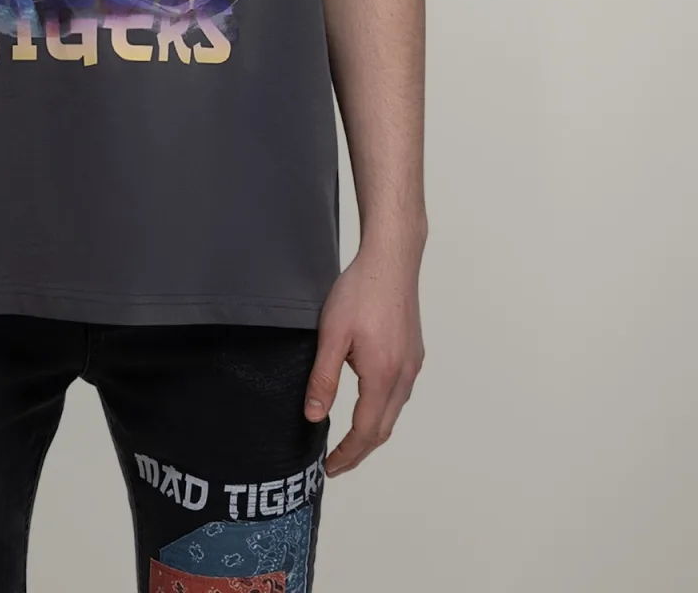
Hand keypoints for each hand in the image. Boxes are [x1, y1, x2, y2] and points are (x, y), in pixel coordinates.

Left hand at [303, 245, 424, 476]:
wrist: (391, 259)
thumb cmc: (360, 291)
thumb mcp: (331, 335)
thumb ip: (323, 378)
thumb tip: (314, 416)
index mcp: (382, 376)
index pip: (366, 431)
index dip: (348, 454)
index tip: (330, 468)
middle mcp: (404, 375)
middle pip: (384, 428)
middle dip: (360, 450)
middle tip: (337, 462)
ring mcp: (412, 364)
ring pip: (393, 411)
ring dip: (372, 430)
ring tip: (349, 438)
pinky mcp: (414, 352)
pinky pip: (399, 392)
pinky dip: (382, 408)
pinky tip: (367, 401)